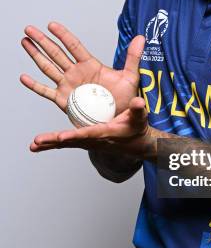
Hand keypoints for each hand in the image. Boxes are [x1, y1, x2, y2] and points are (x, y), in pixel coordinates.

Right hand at [20, 21, 144, 115]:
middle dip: (42, 41)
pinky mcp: (63, 100)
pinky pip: (46, 92)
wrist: (120, 120)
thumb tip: (141, 38)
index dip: (63, 35)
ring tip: (24, 41)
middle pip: (56, 53)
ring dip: (35, 55)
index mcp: (90, 65)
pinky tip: (24, 77)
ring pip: (48, 67)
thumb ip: (133, 57)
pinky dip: (34, 85)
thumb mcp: (130, 77)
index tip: (51, 25)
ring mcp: (68, 86)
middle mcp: (76, 73)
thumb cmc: (124, 99)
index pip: (74, 46)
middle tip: (29, 28)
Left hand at [28, 96, 157, 159]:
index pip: (88, 134)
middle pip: (71, 141)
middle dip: (54, 141)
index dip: (75, 136)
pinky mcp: (83, 141)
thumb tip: (139, 101)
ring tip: (34, 145)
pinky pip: (65, 143)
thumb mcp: (139, 117)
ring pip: (65, 143)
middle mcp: (93, 140)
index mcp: (105, 133)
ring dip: (49, 143)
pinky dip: (51, 144)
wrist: (135, 144)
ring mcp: (87, 142)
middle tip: (39, 141)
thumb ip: (138, 109)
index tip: (62, 137)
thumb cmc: (136, 128)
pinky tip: (37, 146)